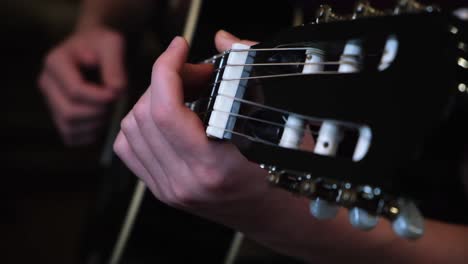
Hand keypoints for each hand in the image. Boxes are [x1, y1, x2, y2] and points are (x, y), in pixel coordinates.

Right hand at [38, 27, 126, 145]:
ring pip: (69, 126)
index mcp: (55, 62)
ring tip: (110, 110)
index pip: (74, 91)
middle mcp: (47, 83)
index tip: (117, 93)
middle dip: (97, 113)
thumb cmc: (104, 45)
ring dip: (95, 125)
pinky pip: (70, 136)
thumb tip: (115, 90)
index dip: (99, 97)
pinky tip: (103, 122)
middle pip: (70, 112)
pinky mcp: (58, 116)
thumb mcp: (112, 44)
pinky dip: (89, 135)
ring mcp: (50, 101)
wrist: (95, 49)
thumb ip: (114, 65)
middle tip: (114, 103)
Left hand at [113, 32, 264, 222]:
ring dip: (151, 100)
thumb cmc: (282, 171)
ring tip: (182, 94)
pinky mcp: (163, 190)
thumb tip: (225, 41)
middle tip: (195, 74)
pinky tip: (164, 118)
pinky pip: (128, 149)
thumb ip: (247, 74)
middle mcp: (185, 180)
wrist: (275, 212)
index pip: (166, 110)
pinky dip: (140, 124)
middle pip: (145, 114)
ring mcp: (170, 188)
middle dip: (166, 80)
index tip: (179, 48)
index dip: (167, 67)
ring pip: (131, 130)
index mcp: (214, 165)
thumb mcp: (277, 120)